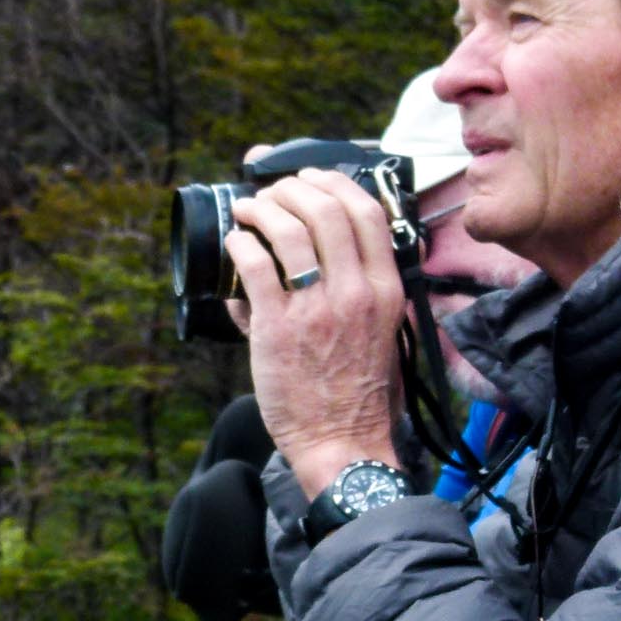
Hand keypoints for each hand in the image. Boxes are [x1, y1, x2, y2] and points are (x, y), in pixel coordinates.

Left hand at [224, 168, 410, 497]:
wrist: (342, 441)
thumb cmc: (361, 394)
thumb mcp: (383, 334)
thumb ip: (362, 294)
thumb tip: (327, 262)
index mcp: (385, 290)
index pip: (367, 214)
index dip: (336, 184)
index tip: (313, 179)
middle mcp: (356, 292)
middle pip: (327, 210)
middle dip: (294, 188)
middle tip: (274, 190)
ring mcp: (317, 308)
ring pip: (289, 229)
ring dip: (262, 208)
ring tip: (248, 208)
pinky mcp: (278, 327)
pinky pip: (255, 265)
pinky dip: (241, 243)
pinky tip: (235, 241)